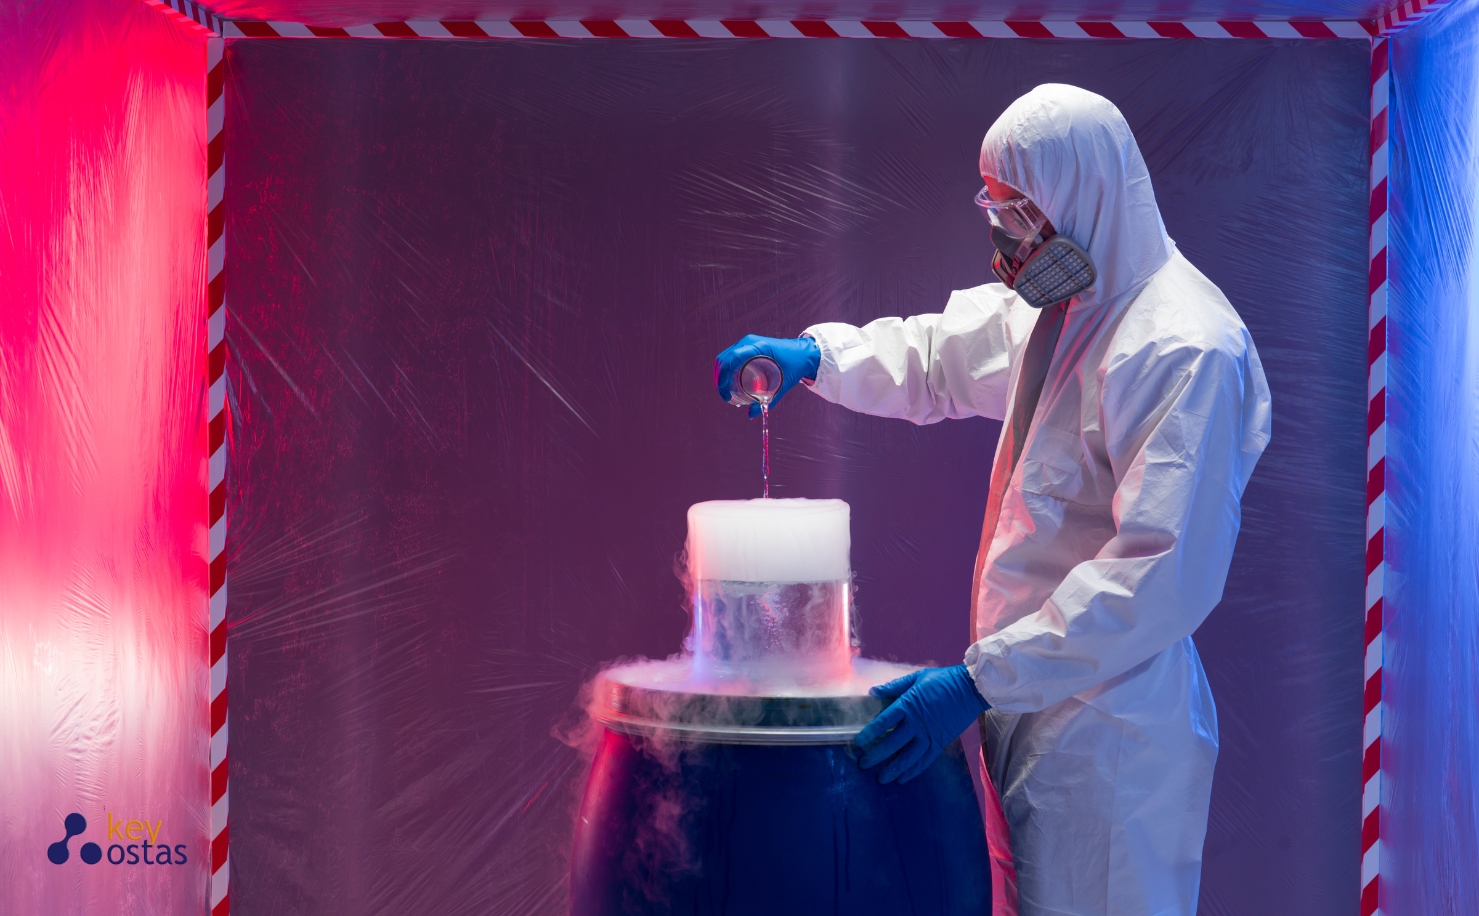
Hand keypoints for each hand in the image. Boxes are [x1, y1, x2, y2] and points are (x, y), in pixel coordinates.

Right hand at [714, 335, 820, 417]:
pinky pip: (732, 355)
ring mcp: (748, 342)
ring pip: (725, 357)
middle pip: (723, 359)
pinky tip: (727, 380)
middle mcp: (749, 342)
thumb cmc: (795, 366)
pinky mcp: (749, 345)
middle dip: (719, 378)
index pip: (730, 360)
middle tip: (723, 394)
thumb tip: (751, 415)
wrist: (805, 352)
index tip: (724, 393)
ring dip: (721, 373)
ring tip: (724, 389)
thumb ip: (768, 401)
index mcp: (757, 348)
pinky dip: (726, 367)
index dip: (722, 377)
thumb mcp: (782, 385)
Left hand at [854, 665, 990, 783]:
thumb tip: (873, 691)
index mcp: (908, 704)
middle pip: (892, 743)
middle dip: (876, 755)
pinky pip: (925, 760)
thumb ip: (894, 686)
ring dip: (894, 768)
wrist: (970, 689)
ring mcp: (929, 735)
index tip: (858, 743)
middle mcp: (917, 723)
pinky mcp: (940, 742)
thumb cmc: (942, 680)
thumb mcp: (916, 677)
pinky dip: (914, 770)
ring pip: (908, 756)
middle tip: (863, 764)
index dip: (869, 733)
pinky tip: (903, 778)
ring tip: (881, 778)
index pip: (883, 722)